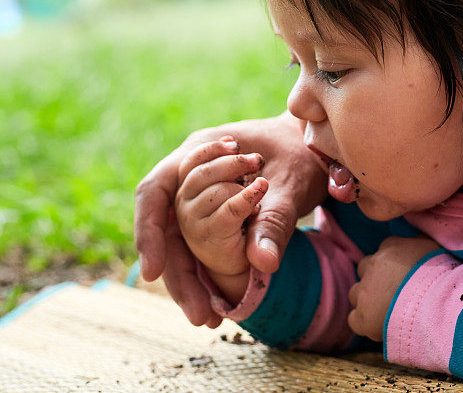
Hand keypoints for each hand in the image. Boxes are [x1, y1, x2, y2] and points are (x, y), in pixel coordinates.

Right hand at [133, 111, 327, 326]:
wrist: (315, 143)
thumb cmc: (302, 151)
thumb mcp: (293, 184)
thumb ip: (275, 221)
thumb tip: (263, 263)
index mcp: (196, 148)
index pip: (154, 191)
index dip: (147, 231)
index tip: (152, 271)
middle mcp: (189, 170)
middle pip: (164, 223)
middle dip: (175, 271)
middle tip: (197, 315)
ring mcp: (198, 190)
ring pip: (179, 237)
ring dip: (189, 276)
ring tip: (206, 318)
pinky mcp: (213, 207)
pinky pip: (197, 239)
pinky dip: (202, 269)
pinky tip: (213, 299)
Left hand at [347, 236, 441, 341]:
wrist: (438, 305)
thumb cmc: (443, 275)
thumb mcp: (435, 248)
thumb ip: (422, 242)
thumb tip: (419, 237)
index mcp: (390, 248)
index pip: (384, 252)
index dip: (393, 266)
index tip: (404, 275)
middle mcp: (373, 266)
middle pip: (366, 269)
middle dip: (376, 280)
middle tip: (394, 293)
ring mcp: (365, 292)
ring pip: (356, 293)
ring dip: (368, 301)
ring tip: (388, 311)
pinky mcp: (363, 318)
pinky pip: (354, 319)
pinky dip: (364, 323)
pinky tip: (379, 327)